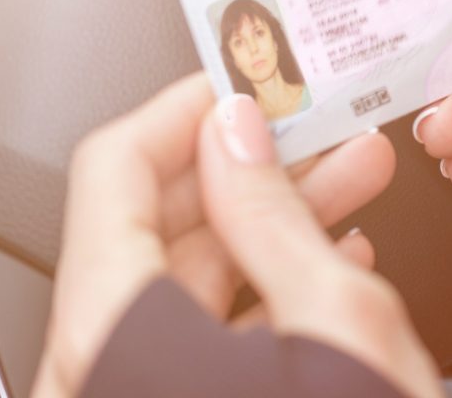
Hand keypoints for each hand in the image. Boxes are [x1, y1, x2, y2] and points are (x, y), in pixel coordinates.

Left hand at [35, 73, 438, 397]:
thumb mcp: (337, 326)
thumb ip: (274, 215)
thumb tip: (237, 132)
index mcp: (117, 339)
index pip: (113, 173)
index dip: (184, 112)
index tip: (241, 82)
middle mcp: (101, 374)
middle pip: (157, 227)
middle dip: (254, 167)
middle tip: (317, 128)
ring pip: (193, 282)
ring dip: (276, 223)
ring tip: (351, 182)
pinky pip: (207, 337)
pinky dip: (271, 289)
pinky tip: (337, 260)